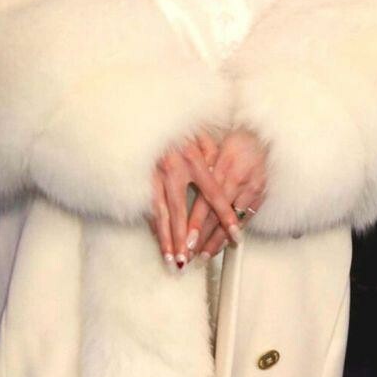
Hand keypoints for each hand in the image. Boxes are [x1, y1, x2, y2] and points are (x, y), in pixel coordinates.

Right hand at [148, 128, 233, 268]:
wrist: (146, 117)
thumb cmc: (178, 127)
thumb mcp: (200, 136)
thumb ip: (212, 157)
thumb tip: (221, 180)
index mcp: (193, 159)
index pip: (213, 192)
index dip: (225, 215)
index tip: (236, 234)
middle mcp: (173, 169)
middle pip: (181, 210)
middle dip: (185, 238)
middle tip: (190, 259)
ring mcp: (154, 176)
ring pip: (161, 213)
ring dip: (166, 239)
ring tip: (173, 260)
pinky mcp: (141, 179)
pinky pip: (149, 207)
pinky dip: (155, 227)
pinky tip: (161, 242)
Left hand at [184, 128, 267, 258]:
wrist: (262, 134)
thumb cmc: (234, 140)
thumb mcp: (212, 146)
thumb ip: (198, 169)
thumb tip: (178, 187)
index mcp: (222, 167)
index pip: (204, 202)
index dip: (193, 224)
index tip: (183, 241)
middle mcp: (237, 180)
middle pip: (216, 216)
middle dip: (202, 239)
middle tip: (189, 255)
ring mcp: (251, 189)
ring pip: (232, 221)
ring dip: (218, 240)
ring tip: (206, 255)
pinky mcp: (261, 194)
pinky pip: (247, 217)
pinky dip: (236, 232)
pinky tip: (228, 243)